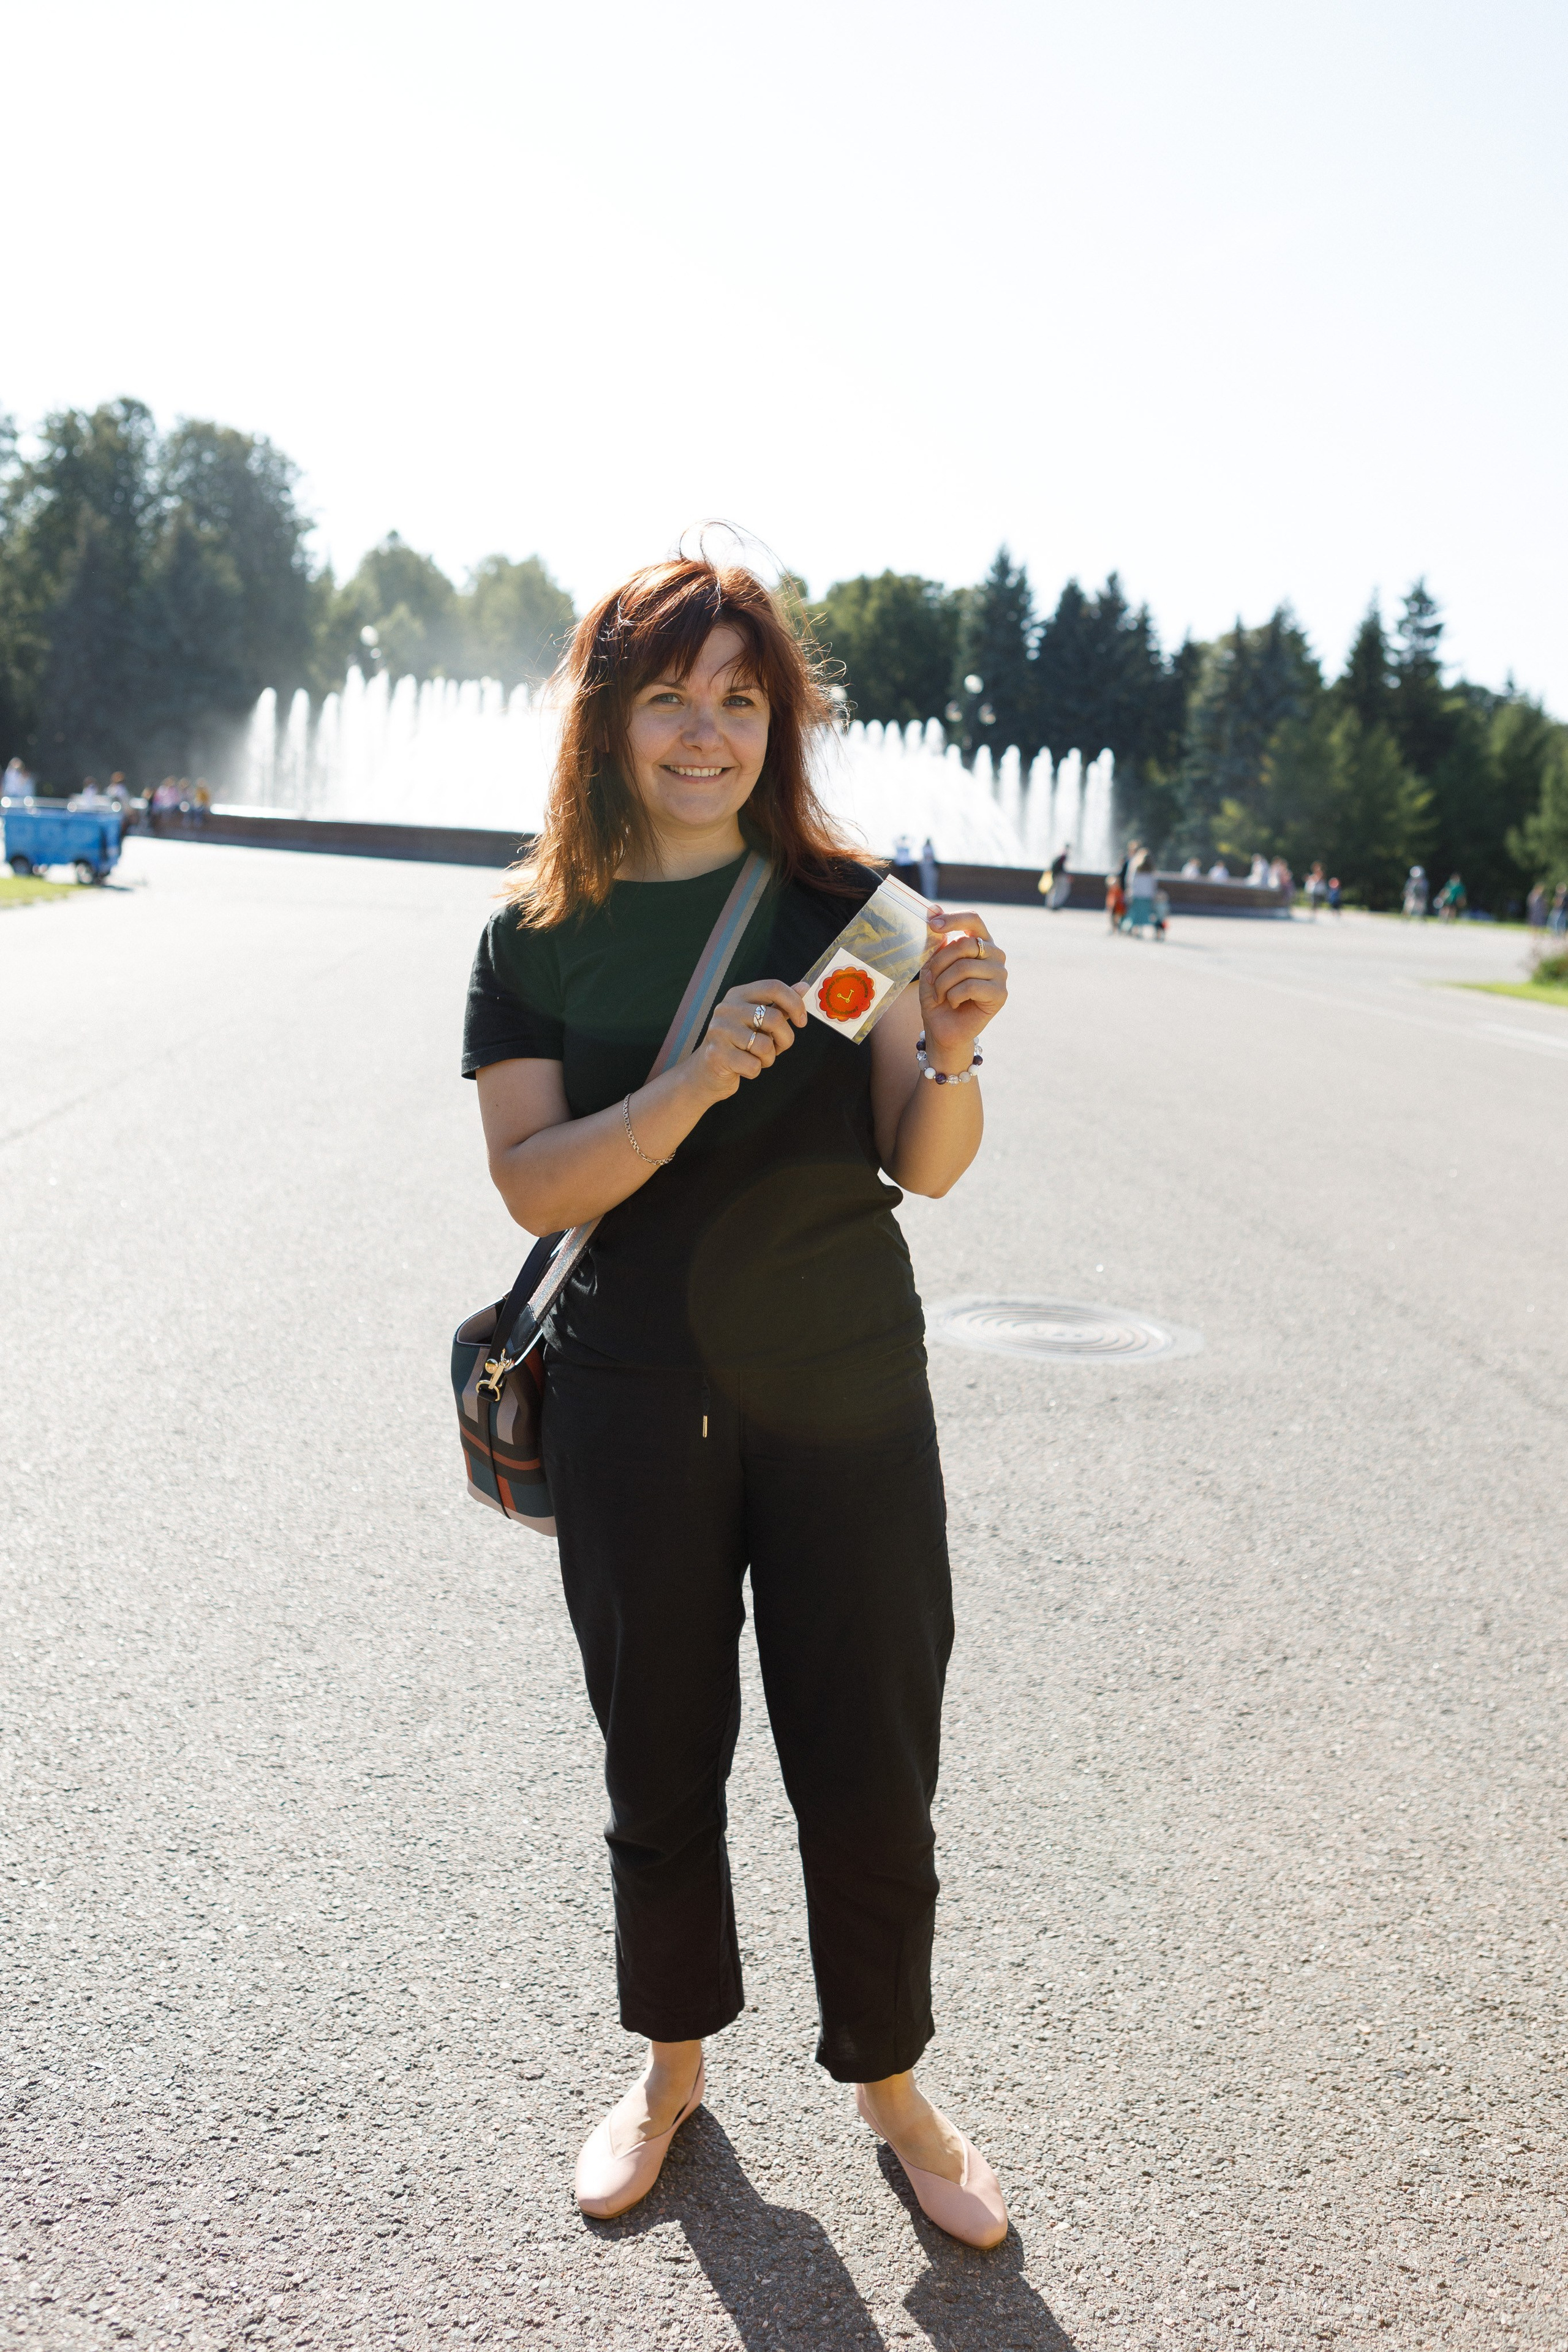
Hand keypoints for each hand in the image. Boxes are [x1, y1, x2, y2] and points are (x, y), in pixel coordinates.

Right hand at [688, 979, 806, 1102]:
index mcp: (738, 995)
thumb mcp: (758, 1022)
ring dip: (769, 1058)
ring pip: (765, 1045)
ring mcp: (720, 1031)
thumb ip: (779, 1006)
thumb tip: (804, 987)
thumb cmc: (737, 1045)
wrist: (705, 1072)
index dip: (795, 1003)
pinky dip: (755, 1071)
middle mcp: (727, 1009)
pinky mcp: (717, 1054)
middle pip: (774, 1018)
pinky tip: (743, 1068)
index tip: (802, 1021)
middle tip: (779, 1047)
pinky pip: (754, 1065)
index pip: (773, 987)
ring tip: (757, 1058)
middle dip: (785, 1039)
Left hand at [918, 909, 1007, 1072]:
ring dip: (943, 983)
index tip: (932, 923)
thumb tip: (935, 909)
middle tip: (929, 979)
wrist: (943, 1029)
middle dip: (939, 962)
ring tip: (940, 995)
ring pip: (965, 966)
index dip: (954, 919)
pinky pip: (971, 985)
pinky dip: (954, 995)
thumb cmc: (938, 997)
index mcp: (980, 944)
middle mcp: (994, 955)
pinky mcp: (1000, 994)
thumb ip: (937, 942)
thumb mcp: (932, 966)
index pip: (974, 921)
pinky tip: (953, 1003)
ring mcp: (1000, 974)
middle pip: (964, 944)